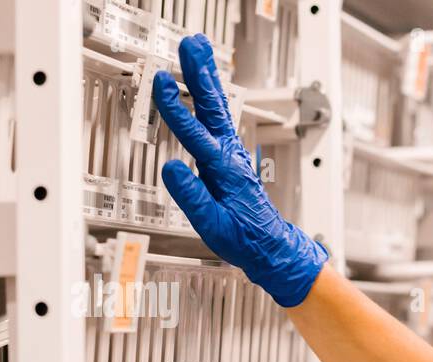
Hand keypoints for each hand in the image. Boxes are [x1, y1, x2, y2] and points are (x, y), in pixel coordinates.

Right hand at [152, 34, 327, 306]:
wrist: (269, 246)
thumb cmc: (244, 239)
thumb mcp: (213, 224)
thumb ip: (192, 196)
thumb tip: (171, 168)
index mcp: (224, 172)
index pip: (196, 135)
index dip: (177, 109)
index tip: (163, 84)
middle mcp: (230, 157)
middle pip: (213, 108)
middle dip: (200, 75)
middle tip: (192, 45)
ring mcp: (231, 154)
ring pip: (216, 109)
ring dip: (205, 78)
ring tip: (196, 51)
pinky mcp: (229, 157)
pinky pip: (216, 119)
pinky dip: (208, 97)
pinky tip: (202, 85)